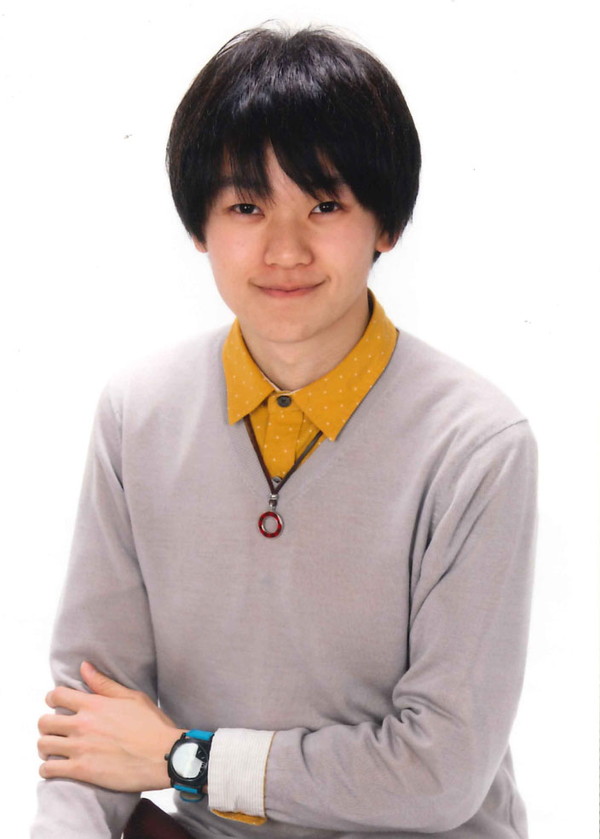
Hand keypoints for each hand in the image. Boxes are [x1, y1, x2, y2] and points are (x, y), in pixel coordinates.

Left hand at [38, 661, 184, 791]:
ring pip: (43, 745)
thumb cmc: (152, 725)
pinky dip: (47, 769)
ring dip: (46, 747)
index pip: (57, 696)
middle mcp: (82, 724)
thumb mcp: (132, 697)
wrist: (164, 756)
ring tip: (55, 750)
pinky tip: (55, 768)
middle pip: (44, 722)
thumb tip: (84, 666)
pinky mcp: (81, 771)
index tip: (55, 704)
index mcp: (94, 704)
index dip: (52, 699)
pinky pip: (48, 769)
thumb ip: (104, 684)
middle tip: (57, 731)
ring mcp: (80, 748)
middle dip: (47, 725)